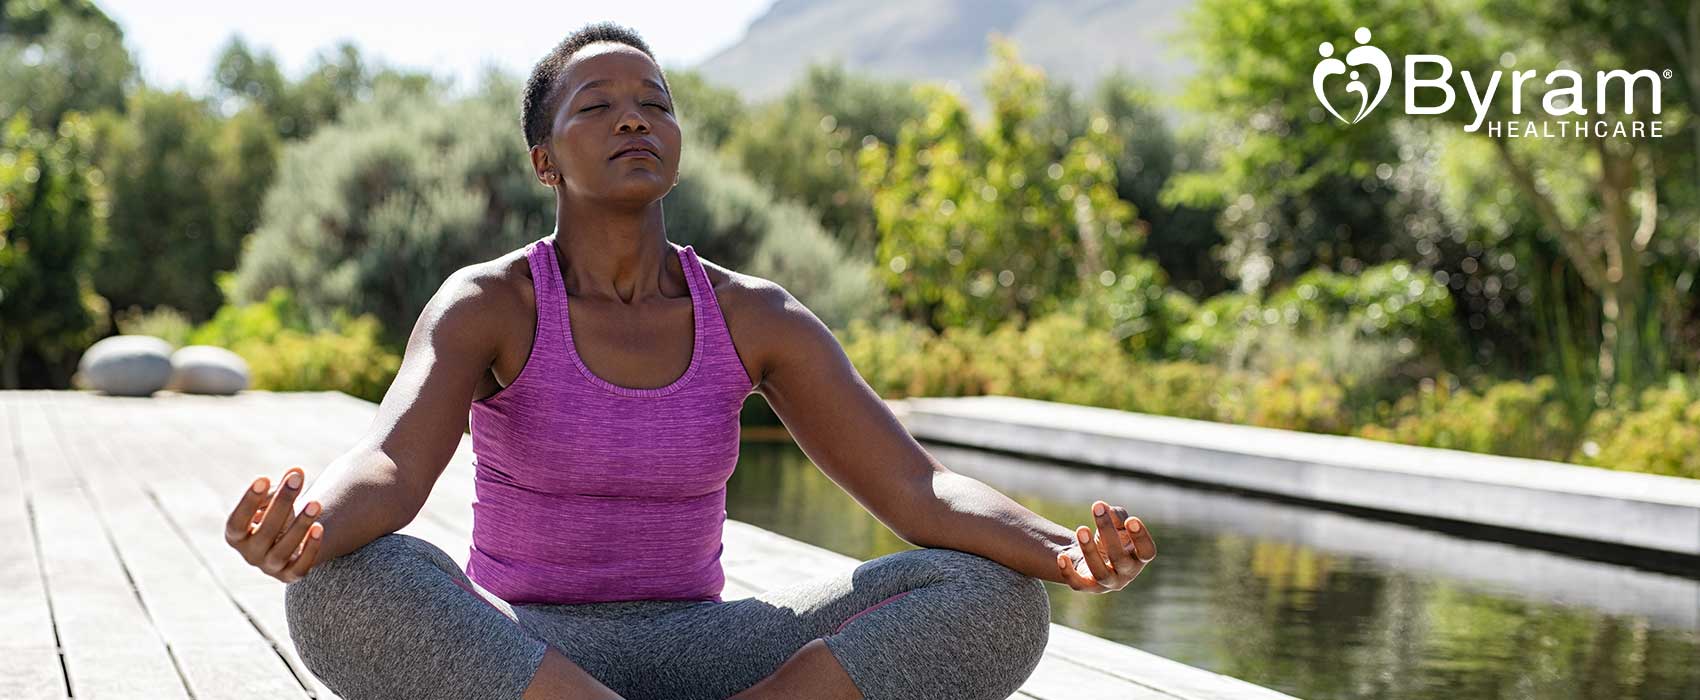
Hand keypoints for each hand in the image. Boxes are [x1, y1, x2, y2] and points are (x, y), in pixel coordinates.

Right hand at [224, 466, 324, 582]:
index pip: (237, 522)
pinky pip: (300, 566)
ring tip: (315, 503)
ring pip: (283, 550)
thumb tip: (297, 472)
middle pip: (264, 532)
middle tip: (296, 479)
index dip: (248, 501)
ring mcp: (270, 568)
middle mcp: (250, 555)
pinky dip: (310, 548)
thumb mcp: (273, 500)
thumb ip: (280, 487)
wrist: (292, 539)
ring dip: (300, 525)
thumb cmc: (277, 513)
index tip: (263, 478)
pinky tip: (319, 527)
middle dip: (281, 503)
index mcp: (236, 536)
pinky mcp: (290, 575)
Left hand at [1055, 500, 1155, 592]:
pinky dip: (1069, 572)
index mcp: (1139, 557)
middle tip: (1097, 509)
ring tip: (1081, 529)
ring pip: (1100, 573)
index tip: (1131, 520)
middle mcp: (1127, 573)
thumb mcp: (1117, 525)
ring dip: (1090, 551)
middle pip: (1120, 558)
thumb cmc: (1111, 538)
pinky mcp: (1089, 587)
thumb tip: (1104, 508)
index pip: (1147, 552)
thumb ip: (1116, 515)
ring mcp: (1108, 583)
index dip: (1141, 538)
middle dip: (1109, 534)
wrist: (1094, 557)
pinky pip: (1079, 585)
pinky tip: (1062, 556)